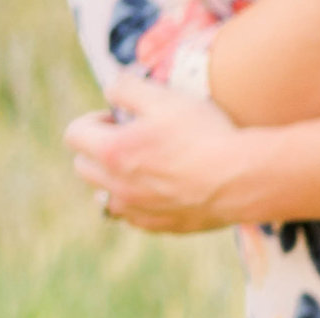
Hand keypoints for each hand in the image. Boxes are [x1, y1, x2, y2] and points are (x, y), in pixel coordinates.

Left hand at [65, 74, 252, 234]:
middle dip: (99, 151)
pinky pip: (134, 218)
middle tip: (132, 141)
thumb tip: (111, 91)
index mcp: (112, 152)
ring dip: (114, 181)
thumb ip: (126, 87)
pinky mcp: (164, 227)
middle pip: (83, 168)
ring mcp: (140, 211)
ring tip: (143, 169)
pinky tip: (162, 191)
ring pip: (105, 198)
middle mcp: (118, 187)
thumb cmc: (205, 135)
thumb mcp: (164, 97)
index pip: (74, 134)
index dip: (93, 120)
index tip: (119, 119)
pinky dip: (138, 204)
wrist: (246, 179)